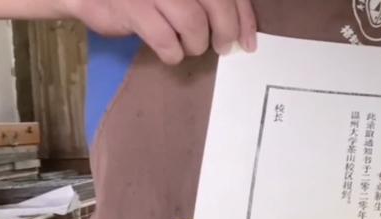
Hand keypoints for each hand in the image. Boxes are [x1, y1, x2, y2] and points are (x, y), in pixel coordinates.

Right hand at [64, 0, 256, 63]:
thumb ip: (209, 4)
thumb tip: (242, 32)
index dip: (243, 18)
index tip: (248, 43)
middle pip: (216, 3)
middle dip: (226, 32)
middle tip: (222, 47)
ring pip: (193, 23)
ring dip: (196, 43)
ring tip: (189, 46)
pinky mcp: (132, 6)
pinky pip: (165, 39)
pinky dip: (173, 53)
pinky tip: (170, 51)